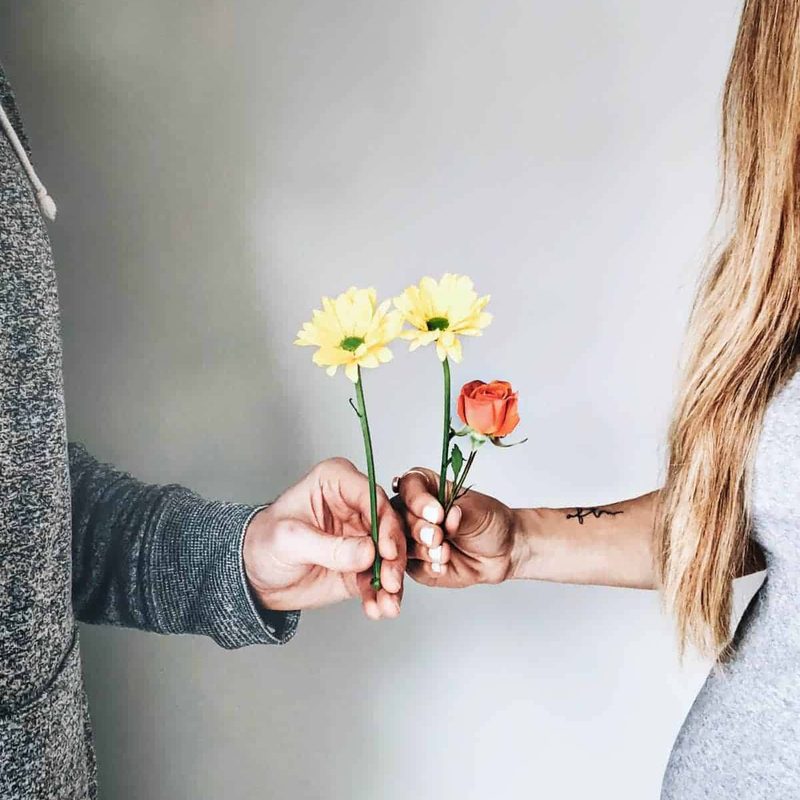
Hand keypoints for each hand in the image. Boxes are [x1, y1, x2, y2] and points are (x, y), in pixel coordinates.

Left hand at [243, 458, 405, 618]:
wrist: (255, 577)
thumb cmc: (263, 543)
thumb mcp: (289, 540)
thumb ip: (329, 547)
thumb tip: (367, 552)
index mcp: (336, 482)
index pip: (372, 496)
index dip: (384, 523)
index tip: (385, 550)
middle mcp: (355, 505)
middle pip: (389, 526)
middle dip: (393, 557)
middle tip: (391, 581)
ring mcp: (362, 536)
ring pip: (391, 555)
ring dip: (392, 581)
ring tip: (385, 603)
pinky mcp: (363, 564)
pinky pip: (381, 579)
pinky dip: (383, 596)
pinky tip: (378, 608)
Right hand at [394, 467, 518, 587]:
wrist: (502, 553)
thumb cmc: (489, 522)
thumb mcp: (477, 511)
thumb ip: (457, 514)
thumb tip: (445, 516)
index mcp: (426, 488)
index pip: (408, 486)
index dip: (417, 500)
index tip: (437, 513)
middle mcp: (414, 512)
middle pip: (398, 516)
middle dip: (418, 529)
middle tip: (438, 537)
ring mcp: (412, 538)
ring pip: (400, 543)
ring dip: (423, 550)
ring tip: (445, 553)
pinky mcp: (416, 563)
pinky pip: (411, 566)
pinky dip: (428, 567)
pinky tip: (444, 565)